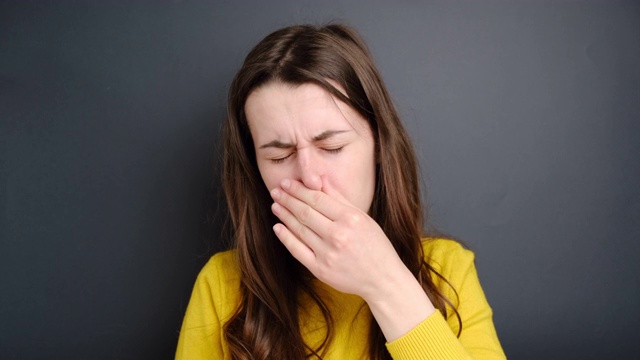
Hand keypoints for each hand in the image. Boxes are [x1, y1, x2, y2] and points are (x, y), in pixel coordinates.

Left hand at [270, 176, 435, 340]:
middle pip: (305, 212)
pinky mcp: (320, 269)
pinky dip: (286, 237)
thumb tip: (321, 179)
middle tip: (275, 190)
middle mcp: (338, 235)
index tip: (286, 183)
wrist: (382, 279)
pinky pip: (297, 250)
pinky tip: (278, 227)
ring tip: (275, 205)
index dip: (298, 189)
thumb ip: (340, 198)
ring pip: (299, 229)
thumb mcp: (363, 218)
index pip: (317, 199)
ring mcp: (328, 253)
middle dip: (288, 199)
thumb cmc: (375, 246)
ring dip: (284, 215)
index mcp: (351, 219)